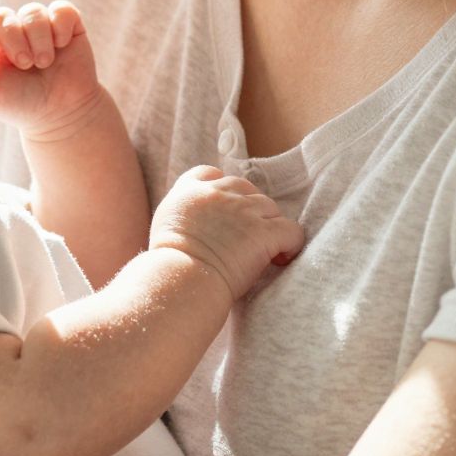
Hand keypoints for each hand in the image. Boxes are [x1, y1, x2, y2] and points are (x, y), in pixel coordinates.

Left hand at [0, 0, 106, 142]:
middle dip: (12, 38)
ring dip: (38, 38)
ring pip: (32, 12)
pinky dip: (61, 26)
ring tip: (44, 62)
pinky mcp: (65, 25)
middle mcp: (11, 33)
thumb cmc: (21, 105)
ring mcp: (38, 27)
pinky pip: (61, 9)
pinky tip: (61, 45)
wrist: (62, 114)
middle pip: (0, 15)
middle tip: (24, 64)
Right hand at [149, 166, 304, 298]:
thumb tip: (197, 223)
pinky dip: (291, 243)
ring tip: (266, 250)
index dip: (222, 191)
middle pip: (245, 188)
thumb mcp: (164, 227)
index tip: (226, 213)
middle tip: (247, 238)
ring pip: (270, 207)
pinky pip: (291, 230)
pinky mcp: (263, 232)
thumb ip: (182, 214)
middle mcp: (217, 194)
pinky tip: (282, 258)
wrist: (180, 280)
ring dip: (269, 226)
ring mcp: (242, 210)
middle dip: (250, 210)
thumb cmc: (168, 266)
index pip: (210, 174)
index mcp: (189, 191)